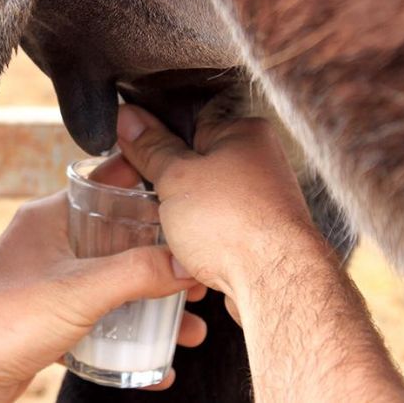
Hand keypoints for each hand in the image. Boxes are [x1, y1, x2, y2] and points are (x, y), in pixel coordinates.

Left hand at [0, 185, 206, 401]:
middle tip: (193, 276)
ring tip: (185, 325)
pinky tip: (154, 358)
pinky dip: (127, 332)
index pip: (108, 185)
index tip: (184, 201)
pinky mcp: (51, 315)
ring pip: (113, 282)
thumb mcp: (79, 290)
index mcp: (53, 217)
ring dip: (149, 302)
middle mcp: (53, 243)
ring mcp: (52, 279)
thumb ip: (135, 273)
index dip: (148, 190)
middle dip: (160, 260)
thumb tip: (184, 264)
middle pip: (120, 239)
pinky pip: (99, 316)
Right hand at [115, 104, 316, 300]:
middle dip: (169, 185)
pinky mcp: (257, 235)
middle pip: (195, 165)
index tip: (135, 157)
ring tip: (173, 229)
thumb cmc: (235, 224)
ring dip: (182, 215)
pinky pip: (216, 229)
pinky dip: (199, 238)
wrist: (272, 284)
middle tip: (151, 199)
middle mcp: (259, 163)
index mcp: (244, 133)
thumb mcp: (175, 177)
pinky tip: (189, 250)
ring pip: (203, 201)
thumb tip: (131, 120)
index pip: (188, 124)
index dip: (156, 142)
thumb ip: (151, 148)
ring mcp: (261, 201)